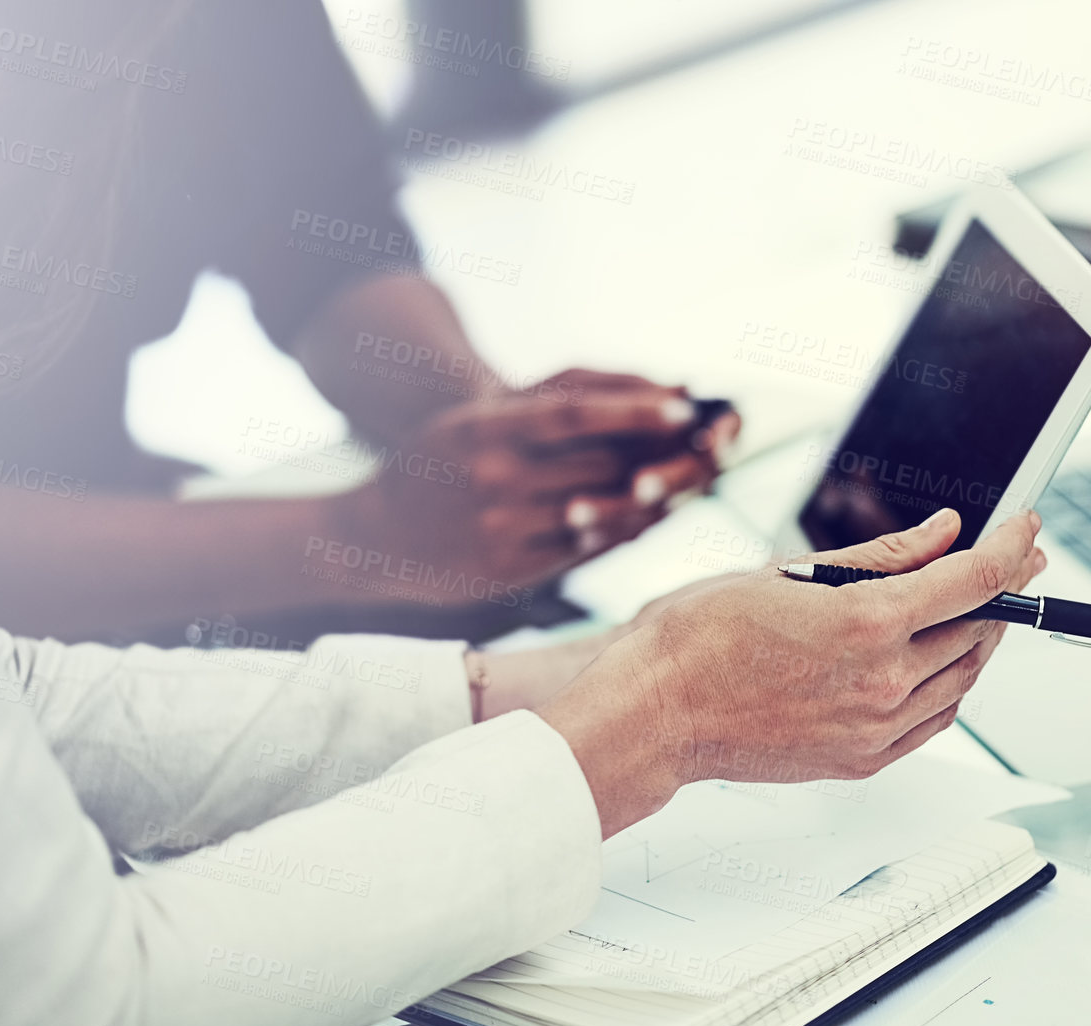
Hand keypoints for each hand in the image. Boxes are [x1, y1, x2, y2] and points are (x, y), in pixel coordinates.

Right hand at [322, 371, 739, 606]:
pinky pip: (588, 549)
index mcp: (484, 429)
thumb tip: (639, 391)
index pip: (574, 413)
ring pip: (603, 511)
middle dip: (661, 455)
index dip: (635, 408)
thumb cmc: (438, 465)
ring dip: (655, 498)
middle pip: (601, 465)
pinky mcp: (514, 569)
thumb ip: (546, 404)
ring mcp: (505, 527)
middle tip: (712, 445)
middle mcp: (495, 478)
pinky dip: (626, 530)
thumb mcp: (474, 421)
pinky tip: (652, 516)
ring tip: (692, 480)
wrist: (377, 538)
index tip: (686, 404)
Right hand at [537, 507, 1046, 836]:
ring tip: (973, 606)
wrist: (655, 713)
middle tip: (1011, 560)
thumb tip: (943, 534)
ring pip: (962, 678)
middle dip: (1003, 588)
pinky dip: (950, 685)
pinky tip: (938, 660)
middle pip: (979, 628)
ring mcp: (874, 728)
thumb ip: (884, 556)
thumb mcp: (792, 571)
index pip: (975, 579)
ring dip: (979, 637)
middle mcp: (881, 681)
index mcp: (866, 623)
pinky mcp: (862, 760)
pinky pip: (934, 720)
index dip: (1012, 547)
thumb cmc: (700, 637)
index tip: (1025, 528)